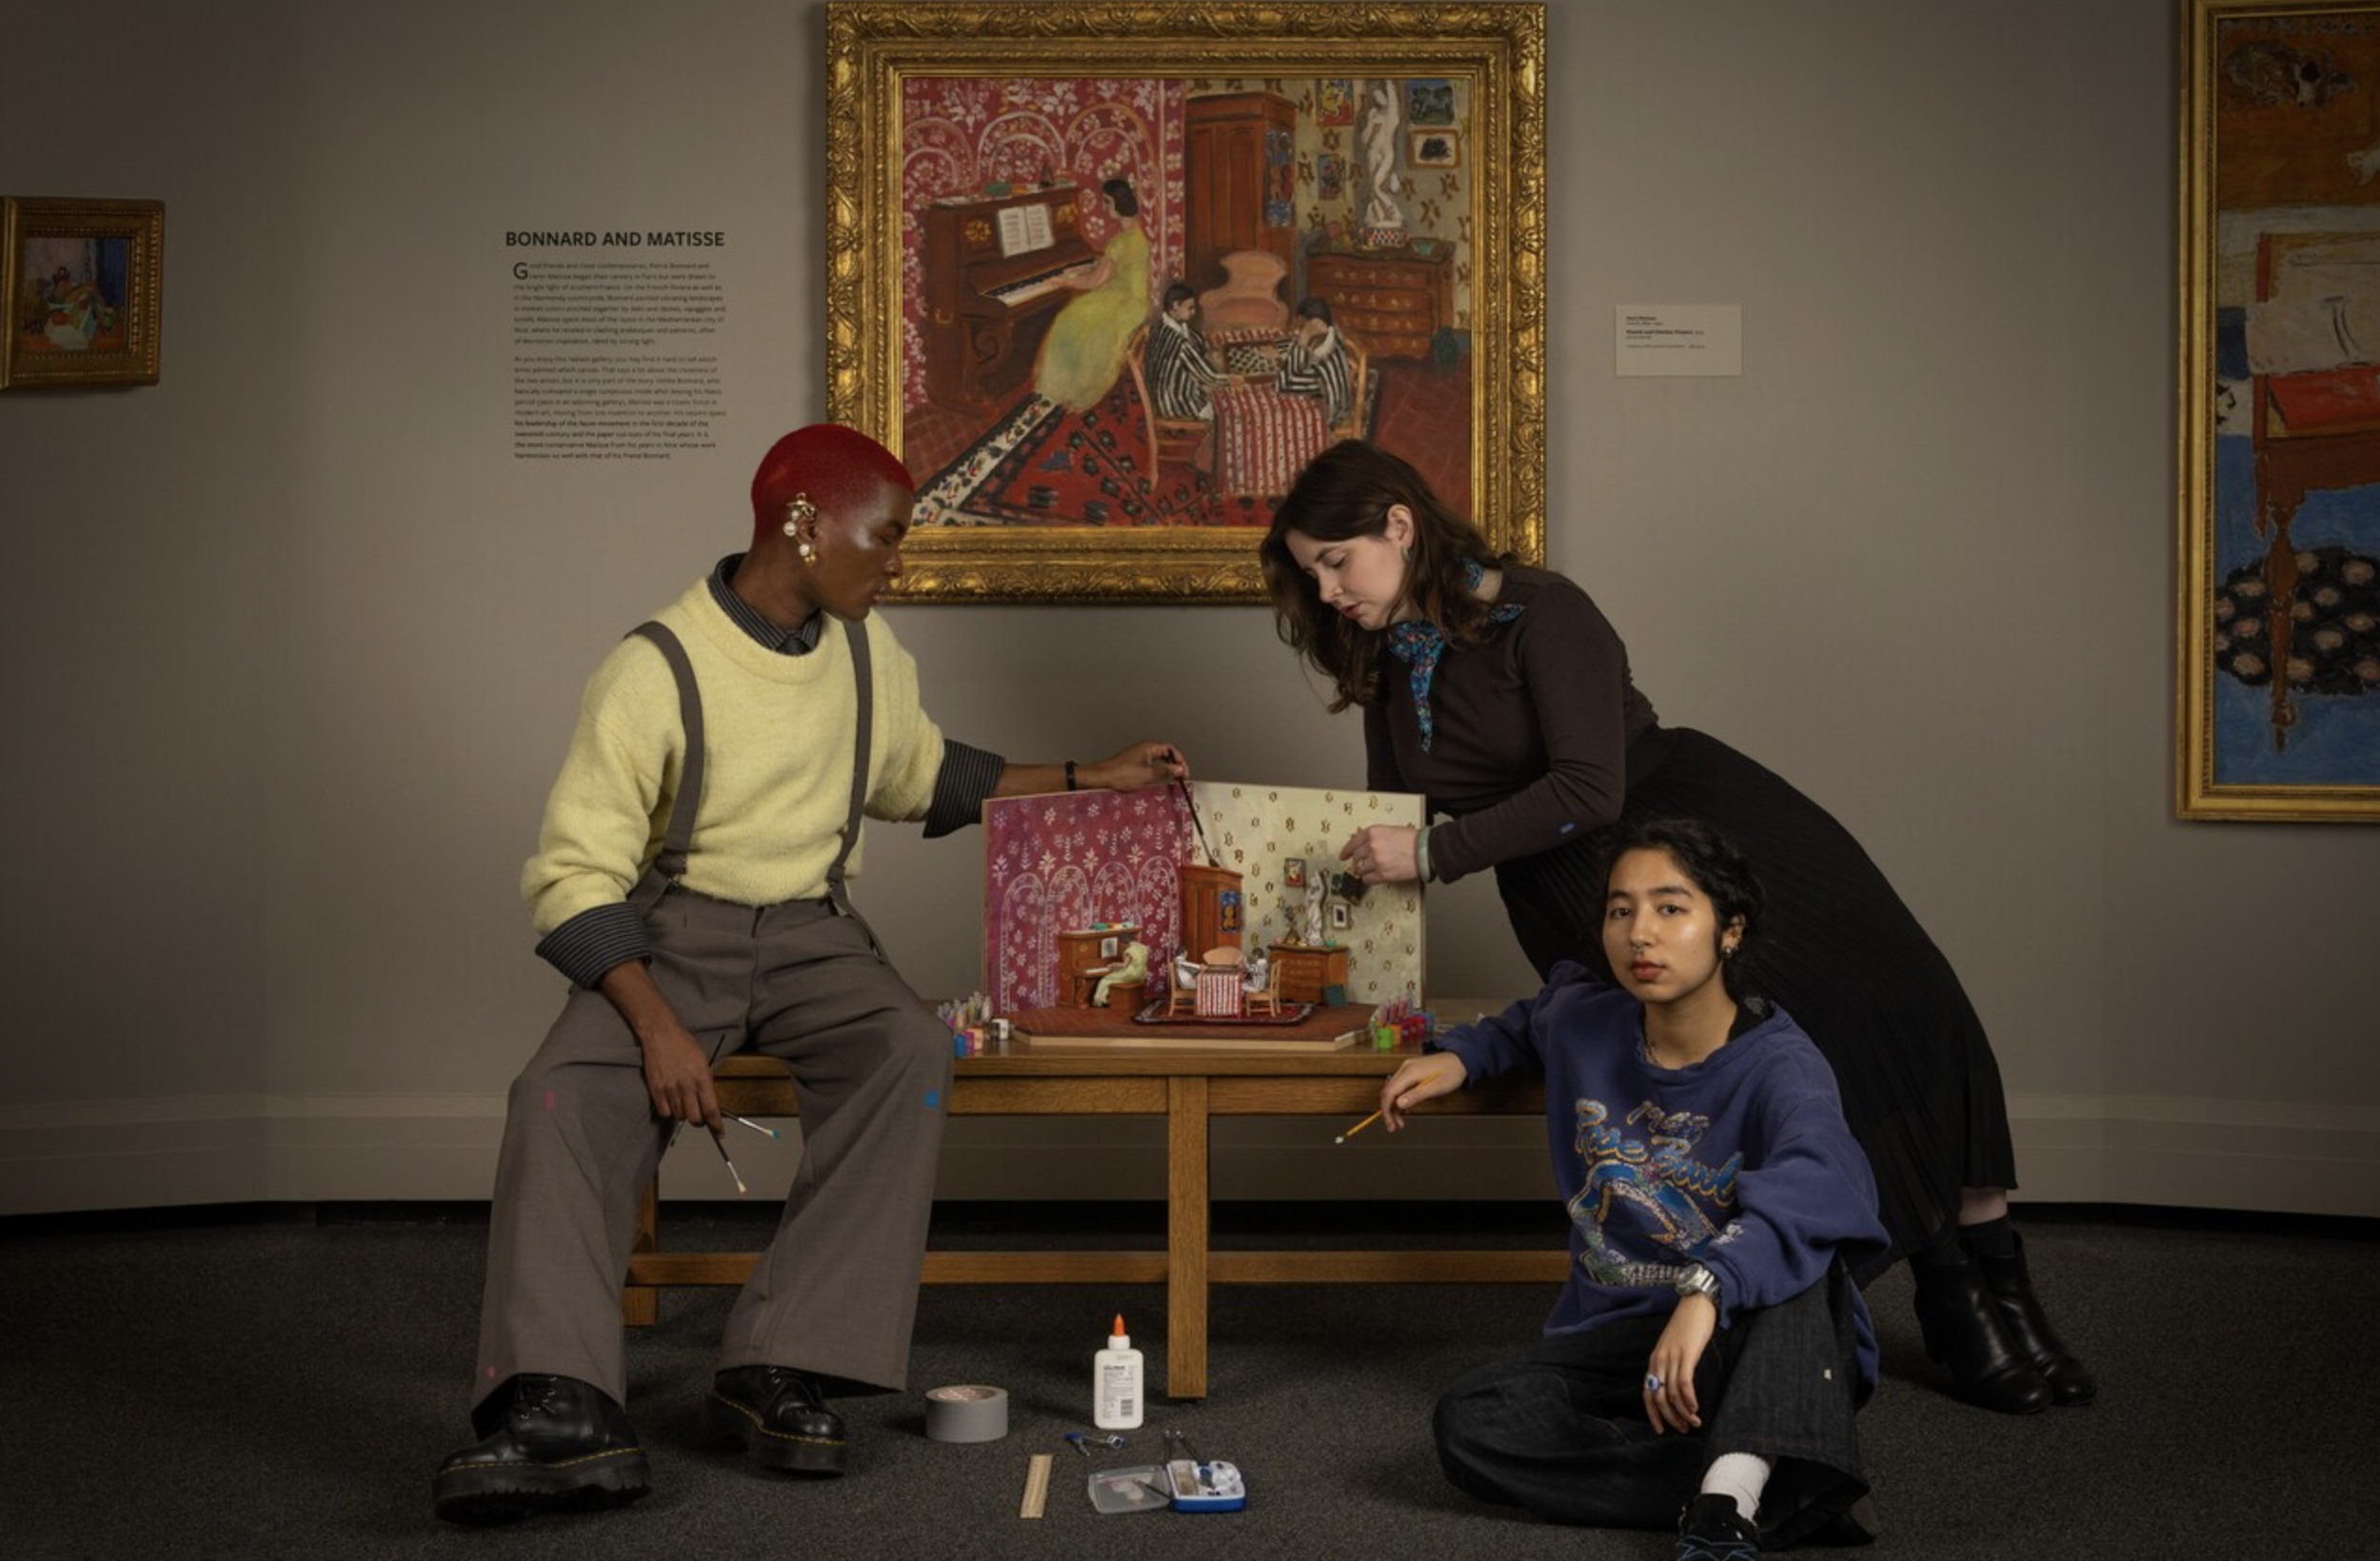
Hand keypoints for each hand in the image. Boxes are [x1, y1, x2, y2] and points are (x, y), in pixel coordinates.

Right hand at [596, 961, 721, 1132]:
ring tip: (683, 1101)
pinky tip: (671, 1101)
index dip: (717, 1125)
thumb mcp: (703, 1061)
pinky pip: (665, 1112)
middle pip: (695, 1119)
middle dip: (699, 1120)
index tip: (720, 1133)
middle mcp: (687, 1086)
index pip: (712, 1110)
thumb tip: (710, 1103)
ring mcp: (670, 1089)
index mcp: (702, 1079)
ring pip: (680, 1116)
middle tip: (699, 1115)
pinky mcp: (656, 1090)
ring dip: (683, 1113)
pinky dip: (669, 1111)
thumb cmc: (684, 1044)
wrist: (661, 1034)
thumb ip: (706, 1083)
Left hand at [1083, 740, 1190, 790]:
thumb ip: (1165, 772)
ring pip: (1159, 761)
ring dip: (1166, 770)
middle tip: (1180, 778)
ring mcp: (1139, 755)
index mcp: (1149, 747)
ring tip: (1170, 781)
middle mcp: (1144, 749)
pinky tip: (1157, 781)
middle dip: (1174, 766)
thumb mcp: (1147, 775)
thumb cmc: (1120, 774)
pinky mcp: (1134, 763)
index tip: (1184, 773)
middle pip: (1166, 754)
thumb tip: (1179, 769)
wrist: (1101, 777)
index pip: (1171, 750)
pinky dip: (1157, 772)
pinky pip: (1151, 765)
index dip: (1180, 761)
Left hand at [1340, 824, 1417, 884]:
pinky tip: (1376, 875)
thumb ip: (1374, 836)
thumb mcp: (1389, 831)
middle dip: (1360, 861)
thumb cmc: (1412, 840)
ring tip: (1375, 868)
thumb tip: (1361, 842)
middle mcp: (1372, 846)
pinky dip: (1370, 879)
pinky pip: (1367, 879)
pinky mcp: (1382, 874)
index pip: (1352, 842)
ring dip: (1365, 870)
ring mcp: (1376, 861)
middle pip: (1356, 857)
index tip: (1343, 855)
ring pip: (1360, 869)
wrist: (1425, 850)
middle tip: (1365, 862)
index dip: (1346, 851)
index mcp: (1372, 833)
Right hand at [1378, 1051, 1466, 1130]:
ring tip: (1400, 1121)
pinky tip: (1405, 1108)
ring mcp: (1407, 1068)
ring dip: (1394, 1106)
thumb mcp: (1436, 1088)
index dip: (1387, 1110)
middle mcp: (1405, 1068)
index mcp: (1410, 1072)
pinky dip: (1399, 1099)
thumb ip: (1416, 1095)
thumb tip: (1398, 1104)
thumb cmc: (1451, 1073)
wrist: (1460, 1060)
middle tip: (1394, 1126)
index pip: (1389, 1092)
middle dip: (1389, 1111)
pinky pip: (1399, 1086)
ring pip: (1392, 1090)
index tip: (1390, 1124)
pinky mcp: (1410, 1070)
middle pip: (1388, 1091)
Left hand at [1644, 1294, 1716, 1433]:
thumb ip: (1672, 1366)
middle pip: (1659, 1397)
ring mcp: (1672, 1357)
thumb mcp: (1674, 1348)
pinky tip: (1695, 1408)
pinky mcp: (1686, 1354)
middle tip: (1683, 1429)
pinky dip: (1689, 1399)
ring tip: (1694, 1422)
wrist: (1697, 1303)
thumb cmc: (1688, 1327)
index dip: (1653, 1414)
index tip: (1662, 1429)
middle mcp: (1659, 1361)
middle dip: (1670, 1418)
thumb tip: (1677, 1390)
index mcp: (1654, 1361)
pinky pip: (1684, 1382)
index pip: (1647, 1393)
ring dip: (1683, 1412)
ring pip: (1672, 1393)